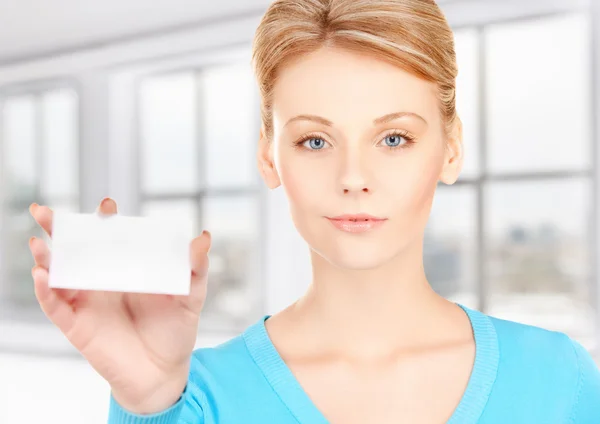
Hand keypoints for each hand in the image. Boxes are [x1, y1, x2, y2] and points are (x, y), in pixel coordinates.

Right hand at [28, 198, 210, 413]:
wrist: (163, 372)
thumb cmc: (174, 331)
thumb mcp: (190, 297)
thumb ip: (196, 268)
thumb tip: (203, 237)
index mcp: (127, 268)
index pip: (110, 237)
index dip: (105, 219)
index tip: (107, 205)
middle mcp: (102, 280)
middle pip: (75, 249)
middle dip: (59, 228)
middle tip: (44, 211)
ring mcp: (86, 301)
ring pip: (58, 274)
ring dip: (45, 257)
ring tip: (40, 242)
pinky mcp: (77, 325)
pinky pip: (55, 305)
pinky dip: (46, 291)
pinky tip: (43, 275)